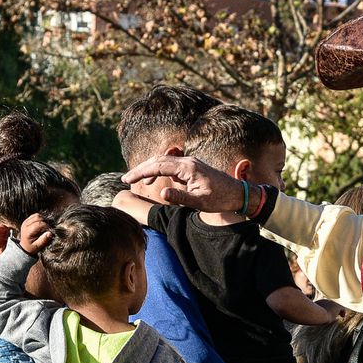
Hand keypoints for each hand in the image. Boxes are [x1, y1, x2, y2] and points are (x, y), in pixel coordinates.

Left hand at [16, 213, 54, 254]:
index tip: (50, 230)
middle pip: (37, 217)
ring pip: (36, 215)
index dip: (46, 226)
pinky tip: (41, 224)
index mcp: (27, 231)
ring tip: (44, 226)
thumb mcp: (37, 246)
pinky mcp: (26, 220)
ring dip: (42, 219)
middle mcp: (25, 225)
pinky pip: (34, 215)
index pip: (39, 224)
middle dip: (45, 221)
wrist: (24, 247)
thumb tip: (50, 233)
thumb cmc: (31, 247)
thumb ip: (43, 240)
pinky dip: (39, 218)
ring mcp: (25, 222)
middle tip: (48, 228)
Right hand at [120, 155, 245, 213]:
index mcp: (188, 168)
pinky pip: (170, 165)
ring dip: (148, 168)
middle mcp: (188, 161)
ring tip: (135, 179)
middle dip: (140, 168)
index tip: (127, 179)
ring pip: (163, 161)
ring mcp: (190, 163)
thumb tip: (162, 193)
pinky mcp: (192, 168)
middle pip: (158, 160)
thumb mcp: (200, 202)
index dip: (141, 172)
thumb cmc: (220, 199)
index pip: (158, 166)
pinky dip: (158, 170)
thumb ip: (180, 197)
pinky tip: (153, 179)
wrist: (237, 193)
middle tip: (125, 178)